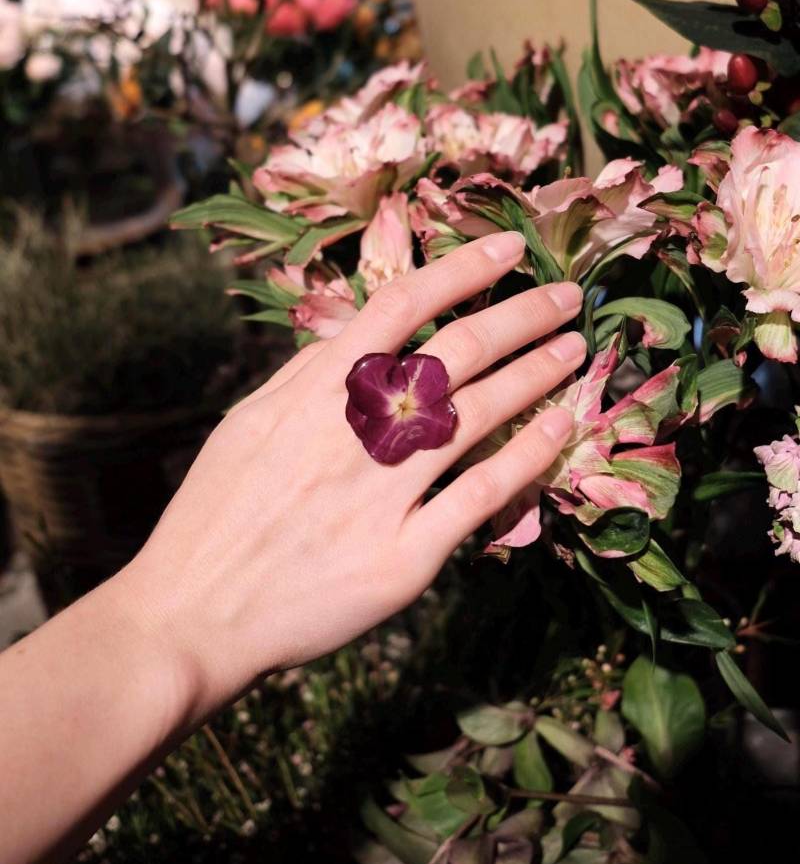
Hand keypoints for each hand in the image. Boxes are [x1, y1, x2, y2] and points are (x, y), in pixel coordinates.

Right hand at [114, 232, 585, 725]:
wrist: (195, 615)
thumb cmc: (215, 513)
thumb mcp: (246, 423)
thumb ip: (306, 374)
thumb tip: (357, 331)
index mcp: (314, 392)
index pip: (401, 306)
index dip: (463, 269)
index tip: (511, 248)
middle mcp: (356, 432)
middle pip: (458, 352)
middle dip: (522, 315)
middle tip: (567, 297)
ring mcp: (384, 495)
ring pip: (480, 415)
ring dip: (536, 374)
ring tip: (574, 350)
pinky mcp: (405, 557)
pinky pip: (480, 495)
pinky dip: (527, 457)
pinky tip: (559, 429)